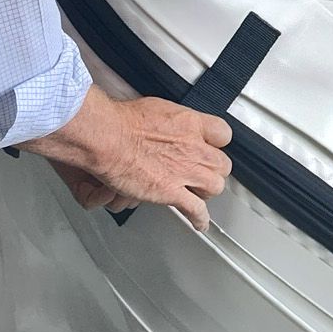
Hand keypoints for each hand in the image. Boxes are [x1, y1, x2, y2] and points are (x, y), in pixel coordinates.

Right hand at [21, 85, 233, 230]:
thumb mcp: (157, 108)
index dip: (216, 143)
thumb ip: (172, 122)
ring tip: (199, 192)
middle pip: (222, 164)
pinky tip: (200, 222)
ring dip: (207, 191)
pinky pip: (196, 210)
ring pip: (214, 187)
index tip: (211, 147)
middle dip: (213, 170)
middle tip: (204, 172)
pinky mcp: (173, 193)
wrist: (110, 138)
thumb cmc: (124, 122)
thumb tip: (169, 125)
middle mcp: (194, 148)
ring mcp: (186, 172)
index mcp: (191, 124)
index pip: (223, 134)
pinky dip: (200, 219)